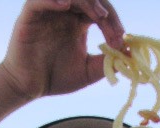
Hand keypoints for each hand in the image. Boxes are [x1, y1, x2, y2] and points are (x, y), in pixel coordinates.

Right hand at [2, 0, 124, 99]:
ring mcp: (48, 10)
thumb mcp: (87, 71)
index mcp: (79, 22)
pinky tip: (66, 5)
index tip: (121, 40)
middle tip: (114, 30)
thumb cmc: (56, 78)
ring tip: (98, 16)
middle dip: (105, 11)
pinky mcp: (31, 14)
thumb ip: (107, 62)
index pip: (100, 9)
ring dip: (87, 1)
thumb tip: (130, 54)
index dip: (114, 21)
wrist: (28, 87)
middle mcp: (65, 12)